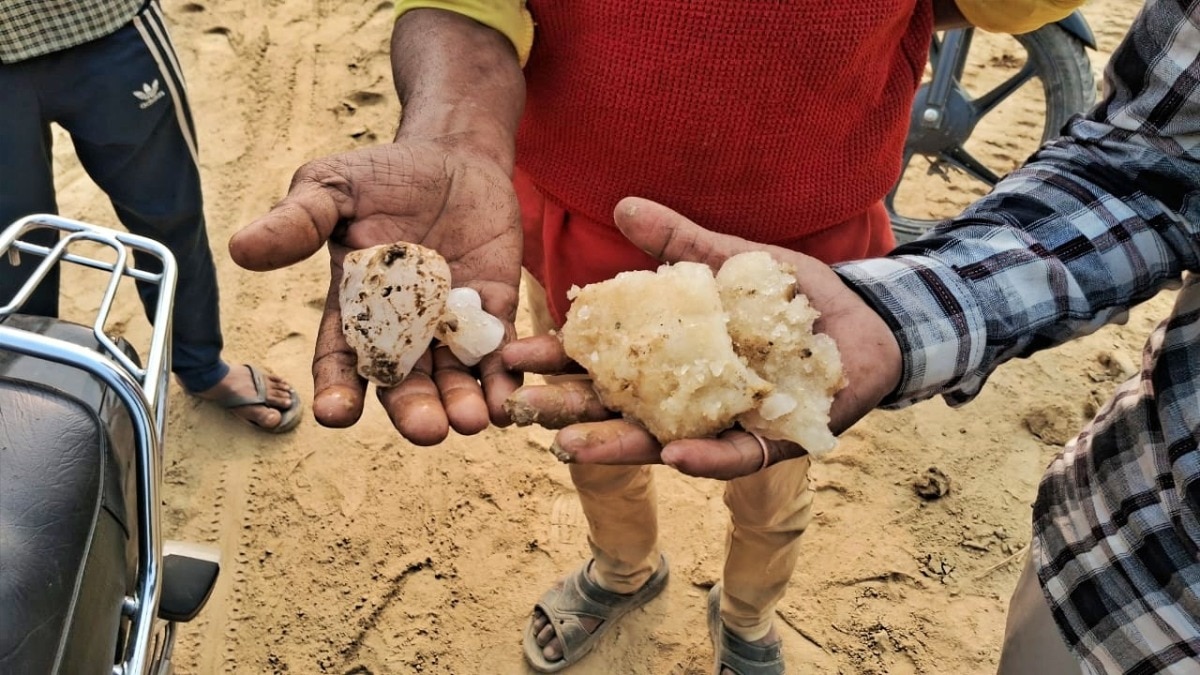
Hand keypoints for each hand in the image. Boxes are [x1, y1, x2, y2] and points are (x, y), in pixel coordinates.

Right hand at [229, 138, 521, 444]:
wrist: (454, 157)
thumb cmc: (384, 175)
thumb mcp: (333, 189)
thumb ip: (297, 222)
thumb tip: (240, 249)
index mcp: (354, 309)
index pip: (340, 360)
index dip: (338, 389)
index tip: (336, 415)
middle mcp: (401, 332)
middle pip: (403, 384)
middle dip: (413, 410)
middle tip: (427, 431)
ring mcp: (448, 326)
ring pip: (452, 379)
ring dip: (461, 404)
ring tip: (470, 422)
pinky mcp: (493, 314)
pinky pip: (497, 355)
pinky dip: (502, 381)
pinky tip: (507, 403)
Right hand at [501, 197, 901, 478]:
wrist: (866, 319)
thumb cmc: (793, 297)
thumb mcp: (730, 260)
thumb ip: (681, 242)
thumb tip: (624, 204)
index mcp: (672, 355)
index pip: (603, 360)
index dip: (558, 359)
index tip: (511, 352)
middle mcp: (688, 397)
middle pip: (618, 408)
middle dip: (569, 410)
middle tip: (521, 408)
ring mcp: (727, 423)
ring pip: (663, 442)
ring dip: (618, 445)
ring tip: (572, 447)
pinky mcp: (774, 440)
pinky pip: (736, 455)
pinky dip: (707, 455)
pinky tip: (675, 455)